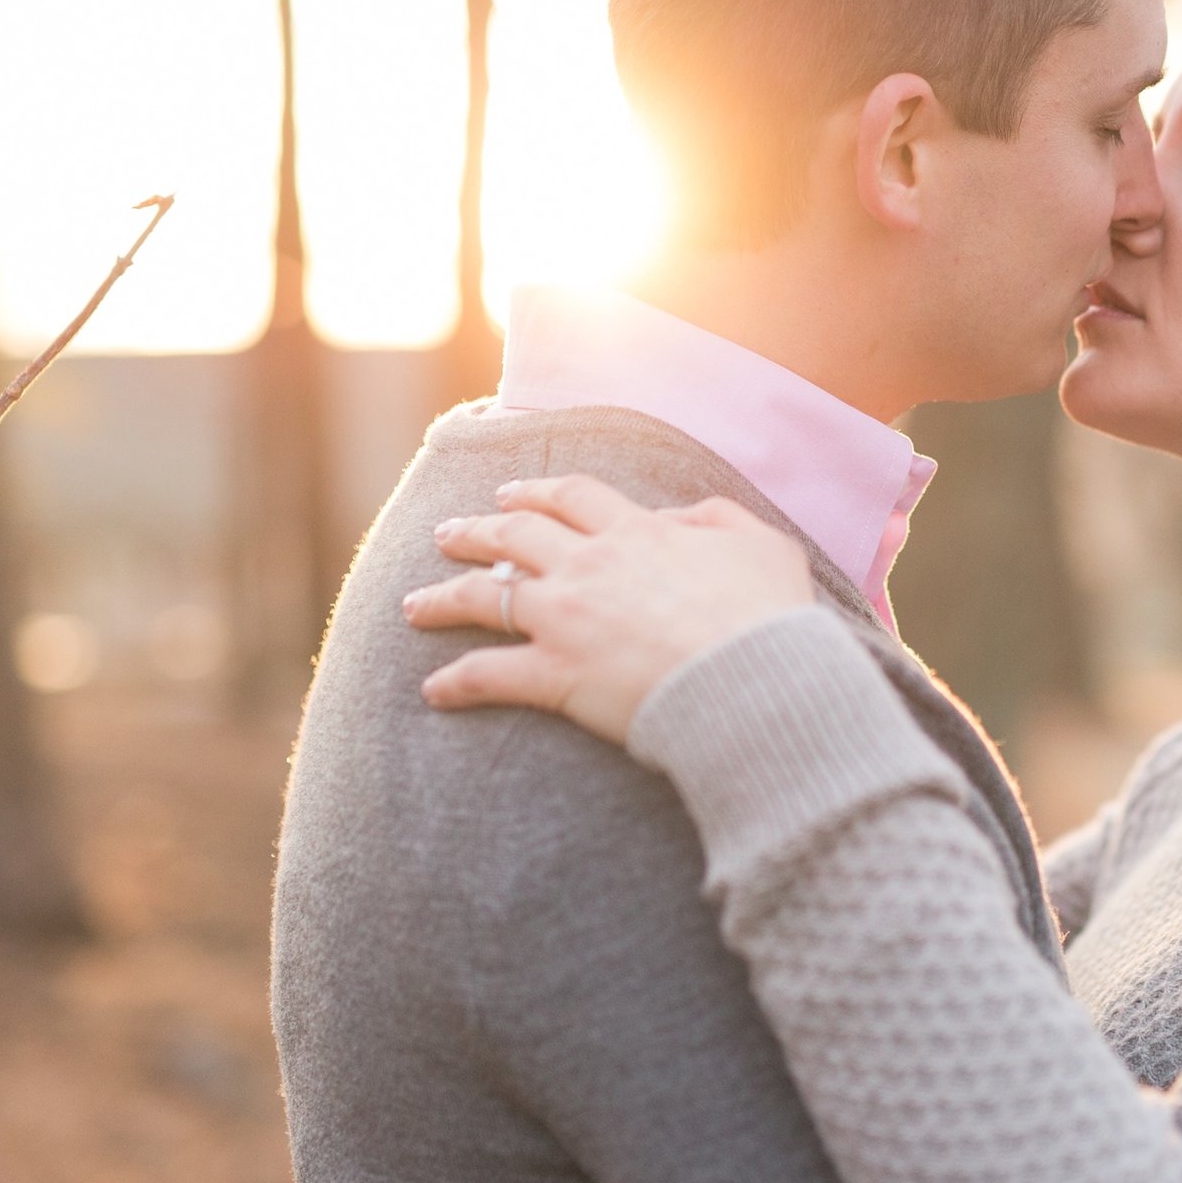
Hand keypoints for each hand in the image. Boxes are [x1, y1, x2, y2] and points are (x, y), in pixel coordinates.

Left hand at [402, 473, 817, 744]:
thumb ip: (716, 518)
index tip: (512, 495)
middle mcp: (590, 564)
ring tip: (413, 605)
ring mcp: (566, 617)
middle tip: (447, 534)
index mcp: (637, 531)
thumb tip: (676, 516)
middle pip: (514, 536)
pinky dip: (456, 683)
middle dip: (475, 532)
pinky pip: (489, 674)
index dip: (537, 492)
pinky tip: (432, 690)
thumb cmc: (768, 617)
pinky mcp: (556, 674)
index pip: (573, 497)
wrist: (754, 678)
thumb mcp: (763, 545)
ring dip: (444, 598)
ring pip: (485, 596)